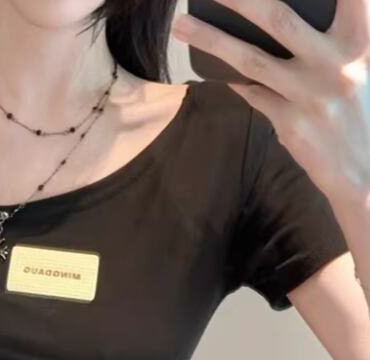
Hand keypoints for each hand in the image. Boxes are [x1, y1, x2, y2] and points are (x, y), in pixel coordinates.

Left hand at [171, 0, 369, 209]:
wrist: (367, 169)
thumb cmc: (363, 108)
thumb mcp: (362, 65)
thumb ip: (337, 38)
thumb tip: (278, 16)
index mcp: (361, 41)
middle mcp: (336, 64)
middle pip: (277, 19)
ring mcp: (310, 96)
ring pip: (250, 59)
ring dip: (211, 40)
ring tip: (182, 26)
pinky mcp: (290, 124)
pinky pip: (252, 93)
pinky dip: (233, 79)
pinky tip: (213, 67)